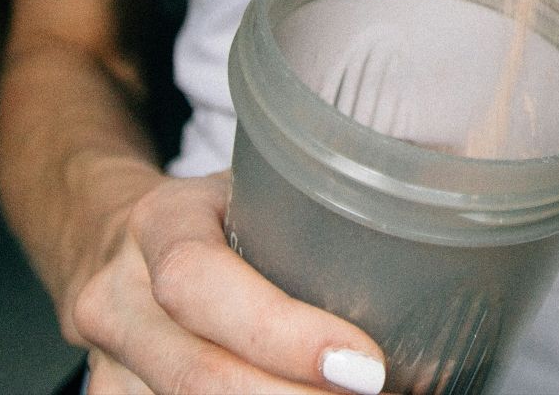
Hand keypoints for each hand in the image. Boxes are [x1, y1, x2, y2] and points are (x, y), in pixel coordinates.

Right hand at [67, 171, 387, 394]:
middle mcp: (119, 296)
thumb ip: (324, 203)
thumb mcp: (257, 185)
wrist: (116, 238)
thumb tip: (448, 205)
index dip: (283, 335)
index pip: (202, 283)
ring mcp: (110, 361)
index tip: (366, 367)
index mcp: (161, 223)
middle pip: (195, 374)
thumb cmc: (215, 212)